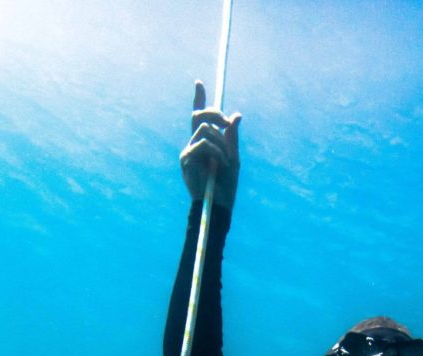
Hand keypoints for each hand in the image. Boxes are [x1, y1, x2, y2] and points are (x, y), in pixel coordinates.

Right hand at [180, 79, 240, 210]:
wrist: (219, 205)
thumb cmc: (226, 186)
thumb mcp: (233, 157)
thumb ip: (232, 137)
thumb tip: (237, 115)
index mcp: (204, 143)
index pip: (199, 117)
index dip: (199, 99)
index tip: (199, 83)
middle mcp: (193, 144)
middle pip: (200, 116)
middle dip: (215, 113)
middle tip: (227, 122)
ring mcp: (188, 151)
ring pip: (206, 129)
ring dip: (221, 143)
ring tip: (226, 161)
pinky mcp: (186, 158)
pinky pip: (204, 143)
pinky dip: (217, 153)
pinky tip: (221, 166)